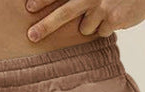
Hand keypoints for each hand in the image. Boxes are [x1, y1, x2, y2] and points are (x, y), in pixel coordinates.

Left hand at [25, 0, 144, 42]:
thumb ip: (83, 0)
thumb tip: (70, 17)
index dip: (43, 0)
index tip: (28, 7)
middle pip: (63, 13)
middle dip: (45, 26)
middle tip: (32, 36)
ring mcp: (101, 7)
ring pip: (86, 28)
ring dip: (92, 24)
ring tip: (106, 11)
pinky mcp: (113, 20)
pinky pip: (102, 32)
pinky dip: (107, 27)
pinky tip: (117, 15)